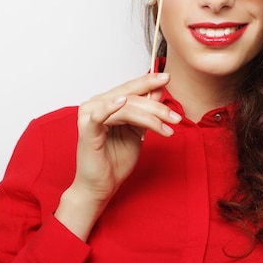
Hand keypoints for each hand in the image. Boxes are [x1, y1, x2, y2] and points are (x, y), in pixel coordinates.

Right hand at [55, 72, 181, 239]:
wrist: (103, 185)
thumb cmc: (116, 159)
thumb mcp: (138, 130)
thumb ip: (146, 110)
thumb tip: (159, 88)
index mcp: (107, 102)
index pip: (131, 88)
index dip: (149, 81)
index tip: (167, 77)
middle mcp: (96, 104)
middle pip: (131, 97)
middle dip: (157, 106)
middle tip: (175, 115)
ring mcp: (89, 116)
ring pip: (126, 108)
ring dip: (150, 117)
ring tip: (167, 128)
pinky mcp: (87, 130)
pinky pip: (99, 115)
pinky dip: (110, 108)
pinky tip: (121, 102)